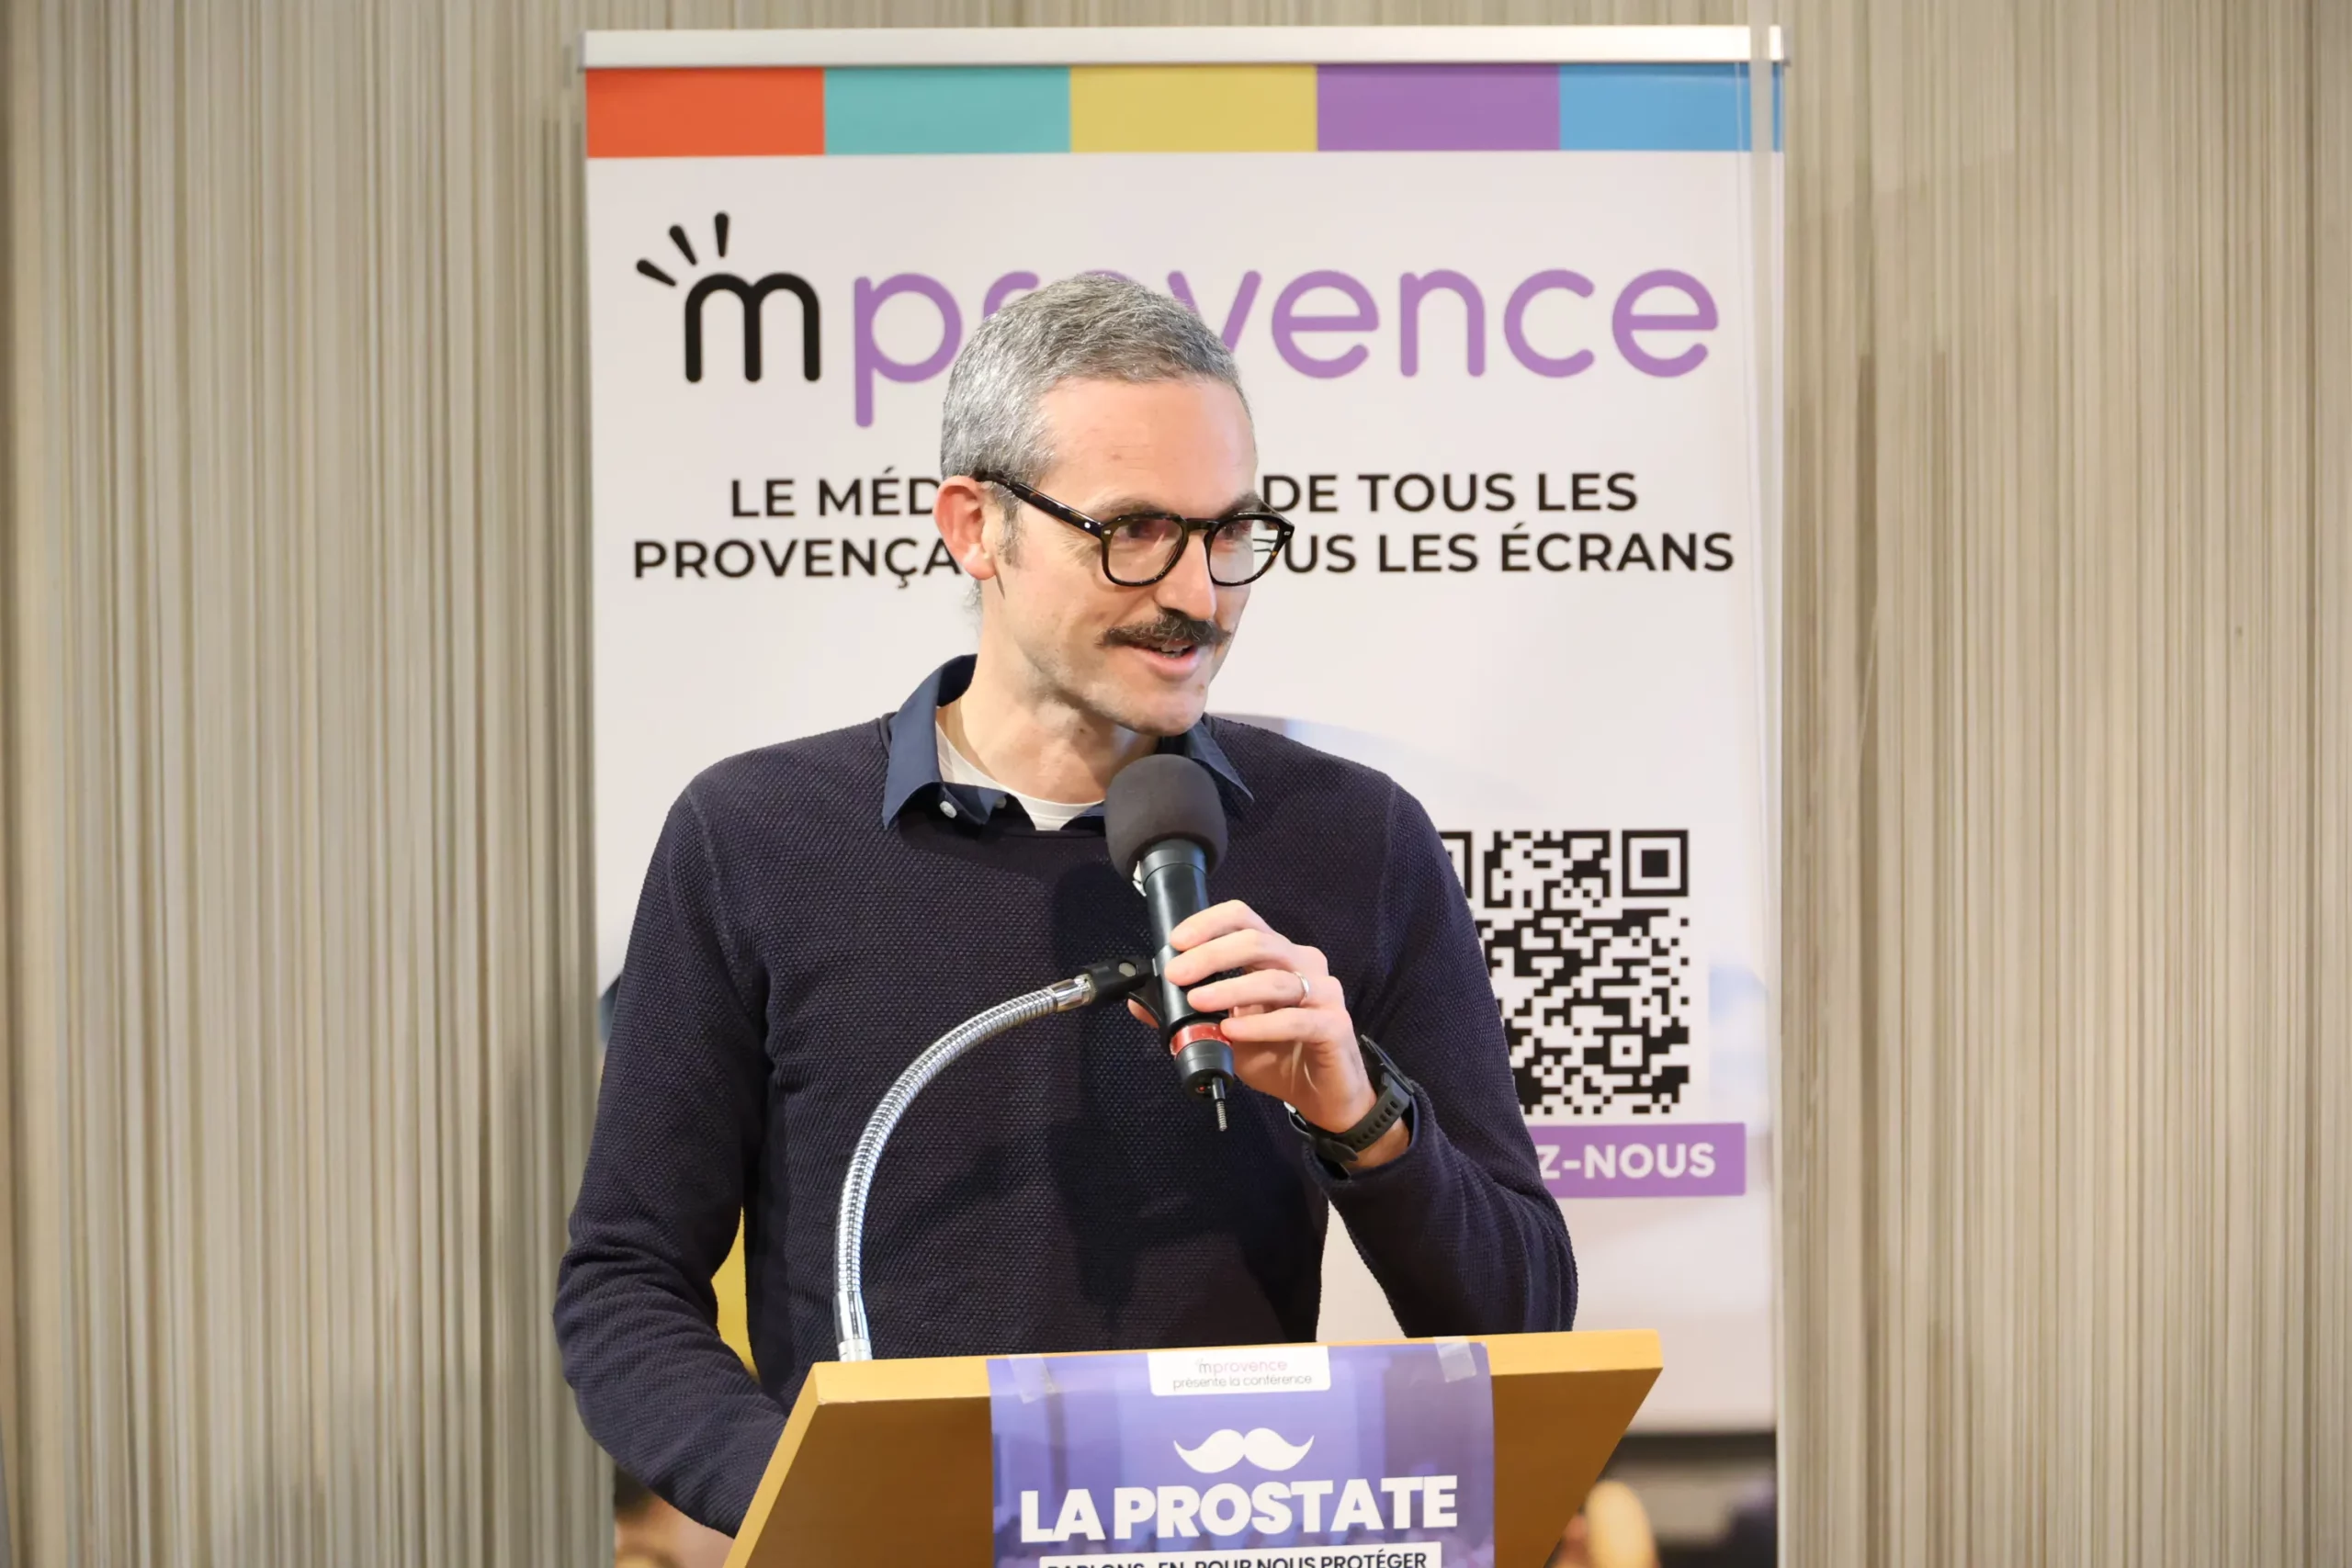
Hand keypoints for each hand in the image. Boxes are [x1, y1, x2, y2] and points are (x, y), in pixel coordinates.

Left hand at [1127, 900, 1408, 1169]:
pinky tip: (1233, 1030)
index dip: (1210, 924)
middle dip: (1211, 955)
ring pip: (1274, 979)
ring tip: (1197, 1001)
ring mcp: (1323, 993)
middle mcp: (1303, 965)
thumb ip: (1189, 1015)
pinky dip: (1259, 1024)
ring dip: (1230, 989)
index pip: (1246, 919)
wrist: (1323, 1096)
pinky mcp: (1334, 1025)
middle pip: (1257, 942)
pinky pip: (1296, 1019)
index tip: (1176, 942)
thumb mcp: (1225, 1032)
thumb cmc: (1278, 1055)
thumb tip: (1141, 1005)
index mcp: (1277, 956)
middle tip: (1177, 974)